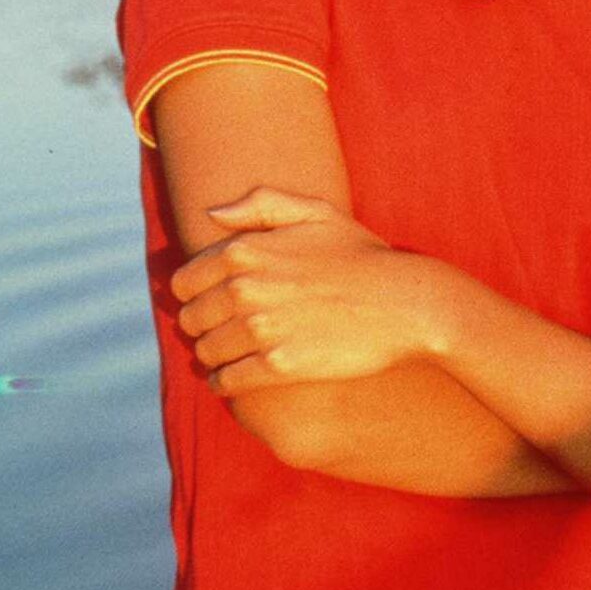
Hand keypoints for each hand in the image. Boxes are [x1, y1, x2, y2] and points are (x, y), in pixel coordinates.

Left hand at [171, 187, 442, 392]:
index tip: (211, 304)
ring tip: (230, 356)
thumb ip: (261, 206)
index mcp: (245, 250)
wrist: (406, 304)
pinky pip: (226, 381)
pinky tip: (236, 379)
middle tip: (222, 333)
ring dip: (213, 356)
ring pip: (206, 352)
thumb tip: (212, 215)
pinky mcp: (277, 366)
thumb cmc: (363, 257)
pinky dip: (224, 383)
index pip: (183, 281)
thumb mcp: (318, 214)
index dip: (194, 295)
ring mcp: (260, 329)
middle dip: (202, 327)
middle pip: (190, 319)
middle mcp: (245, 288)